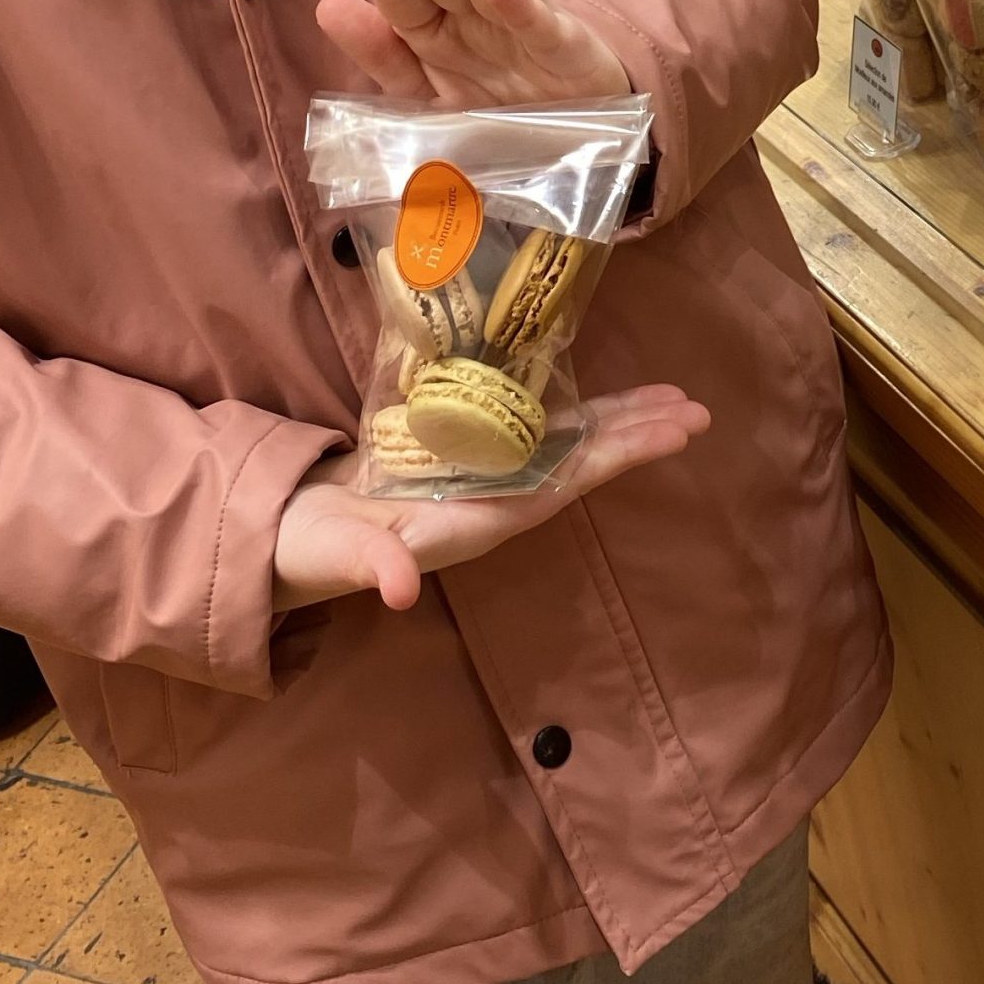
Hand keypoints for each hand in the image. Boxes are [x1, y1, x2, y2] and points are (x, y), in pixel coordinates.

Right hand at [272, 386, 709, 611]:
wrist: (286, 537)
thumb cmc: (312, 548)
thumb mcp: (334, 554)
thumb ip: (369, 565)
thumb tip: (400, 588)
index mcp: (474, 521)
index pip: (561, 485)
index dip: (616, 458)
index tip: (669, 435)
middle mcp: (491, 501)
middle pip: (579, 465)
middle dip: (636, 438)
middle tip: (697, 410)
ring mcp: (481, 479)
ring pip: (563, 446)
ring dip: (615, 423)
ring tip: (670, 400)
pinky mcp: (463, 456)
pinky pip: (529, 430)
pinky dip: (568, 410)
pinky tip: (596, 395)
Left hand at [318, 0, 629, 107]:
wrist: (582, 128)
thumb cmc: (500, 99)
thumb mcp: (430, 94)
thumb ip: (382, 55)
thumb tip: (326, 5)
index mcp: (434, 28)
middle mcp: (472, 16)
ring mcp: (516, 27)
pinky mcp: (561, 47)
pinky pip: (535, 24)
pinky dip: (516, 2)